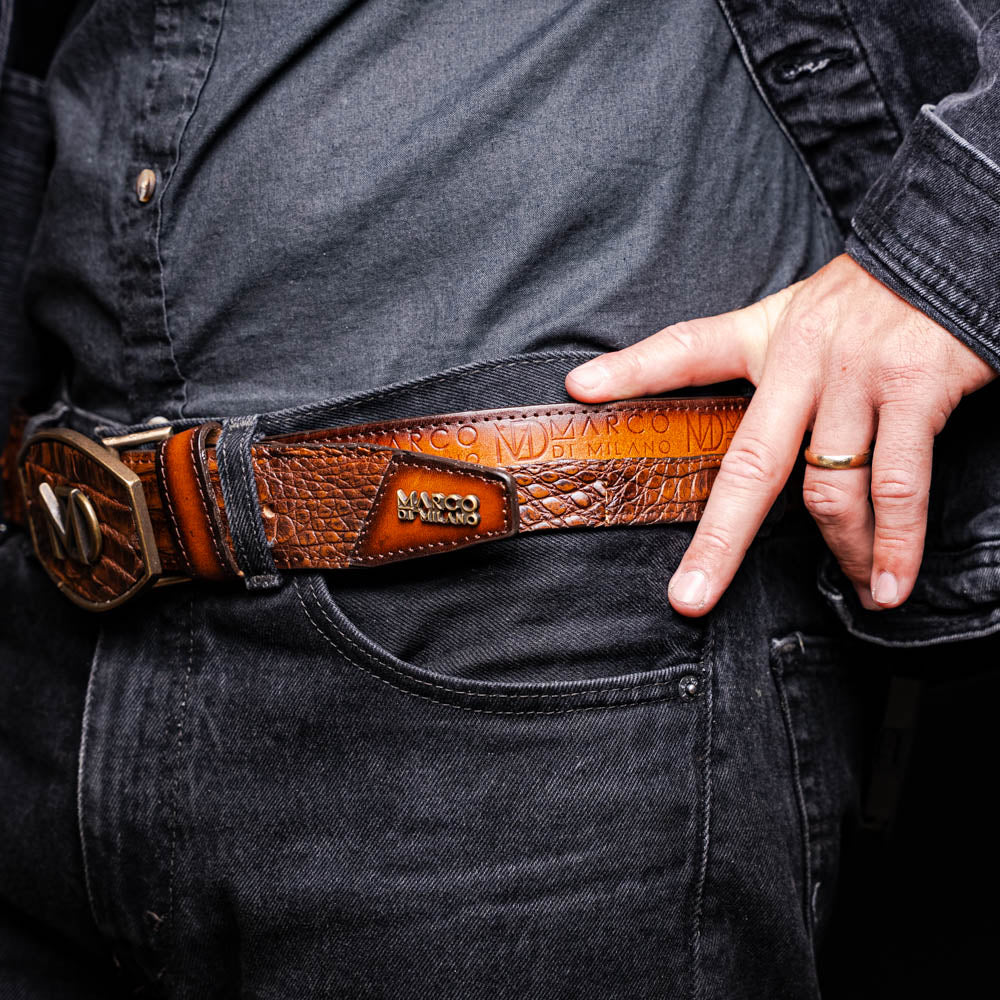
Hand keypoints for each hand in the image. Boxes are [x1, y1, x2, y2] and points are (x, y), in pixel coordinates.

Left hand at [565, 254, 995, 616]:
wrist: (960, 248)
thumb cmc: (881, 296)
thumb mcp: (807, 312)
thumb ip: (776, 363)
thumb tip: (766, 432)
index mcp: (768, 335)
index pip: (686, 348)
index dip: (631, 369)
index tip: (579, 391)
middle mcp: (803, 357)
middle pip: (748, 463)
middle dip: (719, 539)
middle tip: (691, 596)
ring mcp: (858, 375)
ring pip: (828, 488)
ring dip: (844, 553)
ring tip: (860, 592)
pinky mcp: (916, 389)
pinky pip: (899, 483)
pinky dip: (897, 542)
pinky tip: (889, 582)